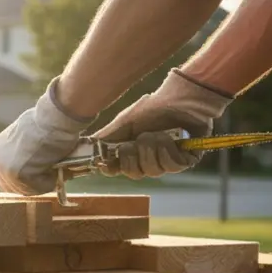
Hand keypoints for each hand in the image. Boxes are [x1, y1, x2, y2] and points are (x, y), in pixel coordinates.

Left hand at [0, 78, 95, 195]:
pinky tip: (59, 171)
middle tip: (49, 180)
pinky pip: (38, 188)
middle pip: (11, 186)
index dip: (21, 180)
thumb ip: (23, 153)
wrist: (53, 118)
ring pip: (25, 189)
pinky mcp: (18, 175)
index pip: (3, 176)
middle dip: (31, 185)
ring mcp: (5, 169)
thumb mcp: (27, 138)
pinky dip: (50, 183)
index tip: (37, 179)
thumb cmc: (45, 123)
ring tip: (58, 172)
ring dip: (43, 184)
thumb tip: (34, 165)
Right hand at [91, 69, 232, 178]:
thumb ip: (106, 138)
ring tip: (158, 134)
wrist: (180, 98)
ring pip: (153, 171)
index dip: (112, 169)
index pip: (117, 170)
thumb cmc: (152, 109)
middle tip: (138, 140)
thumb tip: (85, 149)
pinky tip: (171, 139)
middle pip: (135, 174)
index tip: (108, 163)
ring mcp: (166, 161)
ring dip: (153, 150)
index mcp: (131, 152)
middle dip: (135, 157)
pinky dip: (168, 151)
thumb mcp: (124, 123)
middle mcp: (148, 160)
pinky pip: (172, 166)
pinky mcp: (186, 160)